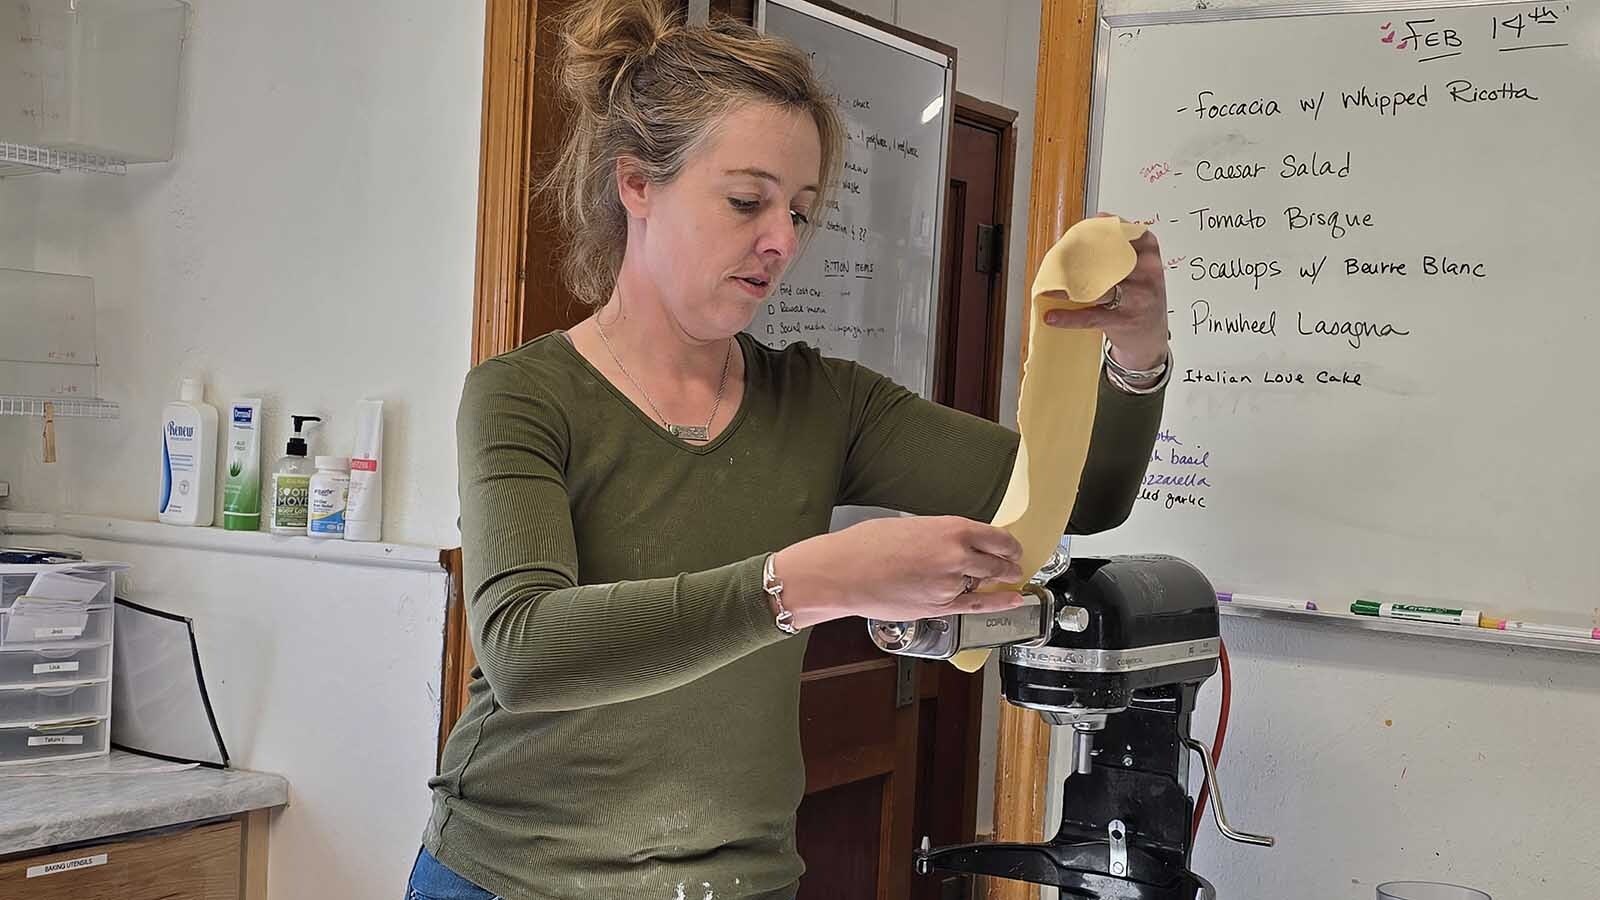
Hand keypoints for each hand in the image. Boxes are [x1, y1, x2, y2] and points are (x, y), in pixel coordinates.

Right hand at [771, 516, 1027, 628]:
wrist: (844, 573)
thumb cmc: (866, 545)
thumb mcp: (910, 525)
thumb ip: (938, 534)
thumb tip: (952, 542)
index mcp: (951, 529)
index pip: (996, 536)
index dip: (1009, 543)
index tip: (1011, 546)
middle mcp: (958, 556)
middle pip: (997, 561)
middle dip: (1008, 562)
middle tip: (1013, 562)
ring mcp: (951, 584)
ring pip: (986, 582)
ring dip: (1001, 580)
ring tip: (1010, 578)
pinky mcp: (941, 607)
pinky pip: (978, 605)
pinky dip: (1000, 603)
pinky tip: (1014, 600)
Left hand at [1043, 213, 1169, 370]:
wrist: (1151, 337)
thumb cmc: (1139, 298)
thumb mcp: (1138, 270)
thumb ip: (1116, 253)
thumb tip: (1074, 240)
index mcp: (1148, 254)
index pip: (1122, 233)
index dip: (1096, 231)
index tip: (1076, 233)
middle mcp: (1146, 273)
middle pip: (1107, 260)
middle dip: (1077, 261)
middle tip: (1054, 262)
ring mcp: (1137, 298)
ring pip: (1099, 288)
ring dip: (1068, 290)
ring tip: (1048, 290)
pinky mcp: (1124, 320)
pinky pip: (1092, 317)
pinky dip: (1069, 317)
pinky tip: (1052, 316)